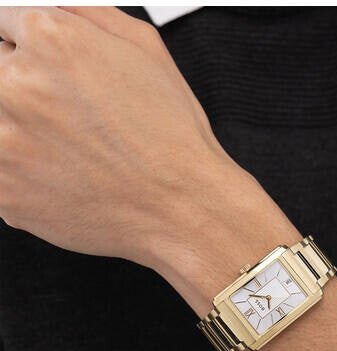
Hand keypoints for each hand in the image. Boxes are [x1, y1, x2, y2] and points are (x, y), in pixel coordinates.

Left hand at [0, 7, 297, 313]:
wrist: (182, 208)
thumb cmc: (171, 137)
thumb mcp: (144, 48)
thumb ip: (83, 12)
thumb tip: (44, 9)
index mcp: (50, 42)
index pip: (4, 21)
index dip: (31, 45)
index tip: (51, 71)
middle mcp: (16, 88)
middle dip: (26, 87)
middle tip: (72, 118)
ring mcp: (3, 145)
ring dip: (22, 131)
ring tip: (72, 150)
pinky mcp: (4, 193)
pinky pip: (1, 171)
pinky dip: (24, 172)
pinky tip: (65, 177)